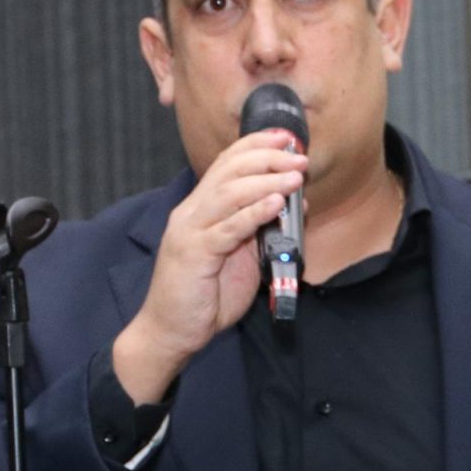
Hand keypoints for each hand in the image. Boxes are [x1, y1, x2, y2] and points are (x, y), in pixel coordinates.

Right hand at [114, 131, 306, 402]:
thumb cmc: (204, 296)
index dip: (256, 146)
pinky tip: (275, 204)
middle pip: (229, 171)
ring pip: (229, 193)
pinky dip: (254, 213)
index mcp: (200, 208)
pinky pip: (228, 228)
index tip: (286, 137)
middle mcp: (191, 212)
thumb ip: (258, 230)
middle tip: (299, 158)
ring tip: (294, 177)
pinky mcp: (195, 254)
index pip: (226, 163)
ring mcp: (190, 231)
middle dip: (267, 159)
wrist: (171, 332)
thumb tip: (290, 205)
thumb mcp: (239, 257)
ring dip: (266, 181)